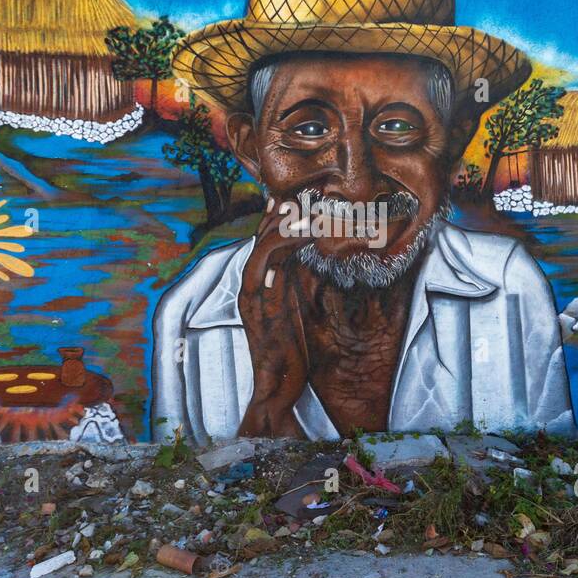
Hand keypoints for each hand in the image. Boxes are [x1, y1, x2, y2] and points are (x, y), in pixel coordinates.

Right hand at [237, 198, 309, 437]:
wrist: (276, 390)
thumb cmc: (293, 355)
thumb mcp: (303, 310)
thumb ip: (307, 283)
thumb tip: (325, 258)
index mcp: (265, 281)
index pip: (272, 236)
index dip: (288, 212)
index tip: (309, 192)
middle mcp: (254, 281)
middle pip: (266, 231)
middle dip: (288, 206)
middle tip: (312, 186)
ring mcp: (251, 290)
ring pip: (264, 240)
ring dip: (287, 218)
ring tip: (310, 201)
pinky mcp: (253, 301)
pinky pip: (265, 261)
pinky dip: (284, 241)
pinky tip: (305, 230)